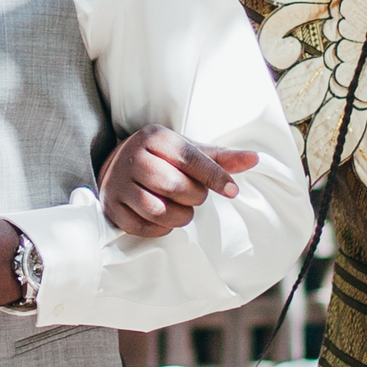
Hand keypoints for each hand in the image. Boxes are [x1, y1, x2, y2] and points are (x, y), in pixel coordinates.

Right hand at [101, 128, 257, 237]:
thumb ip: (221, 158)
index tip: (233, 191)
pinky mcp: (111, 207)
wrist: (120, 165)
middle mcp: (132, 156)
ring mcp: (118, 183)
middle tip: (195, 195)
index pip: (190, 158)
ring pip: (159, 211)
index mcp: (155, 137)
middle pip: (175, 187)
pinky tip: (165, 219)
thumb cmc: (164, 159)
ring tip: (183, 209)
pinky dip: (161, 229)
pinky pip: (143, 227)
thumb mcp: (190, 151)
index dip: (215, 177)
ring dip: (181, 216)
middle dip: (194, 197)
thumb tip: (255, 158)